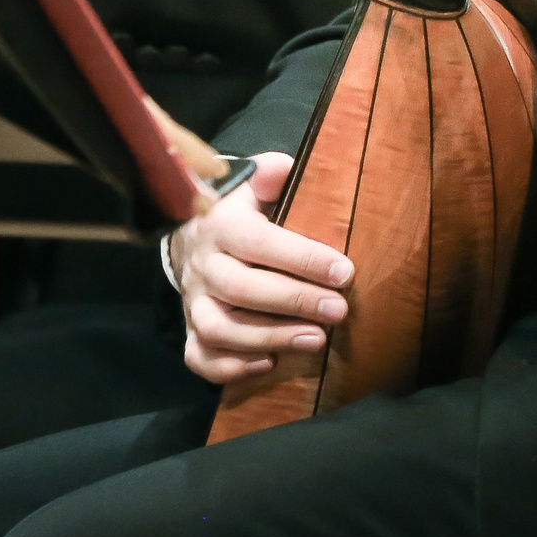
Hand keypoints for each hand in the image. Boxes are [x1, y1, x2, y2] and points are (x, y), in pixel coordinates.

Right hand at [167, 153, 353, 384]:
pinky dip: (231, 367)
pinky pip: (199, 356)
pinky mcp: (190, 328)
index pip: (261, 243)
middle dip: (295, 302)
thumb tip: (284, 169)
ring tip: (316, 341)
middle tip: (339, 311)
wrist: (191, 233)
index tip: (346, 272)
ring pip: (220, 328)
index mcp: (221, 224)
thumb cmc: (241, 209)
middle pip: (243, 289)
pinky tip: (270, 363)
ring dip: (270, 337)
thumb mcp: (253, 183)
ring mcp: (192, 300)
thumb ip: (271, 175)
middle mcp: (202, 264)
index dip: (304, 259)